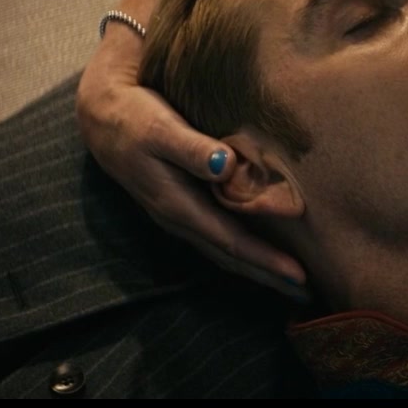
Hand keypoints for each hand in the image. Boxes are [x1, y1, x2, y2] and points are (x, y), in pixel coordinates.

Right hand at [76, 2, 307, 300]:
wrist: (100, 114)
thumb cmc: (133, 118)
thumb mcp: (161, 129)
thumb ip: (192, 149)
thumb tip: (225, 166)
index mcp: (178, 205)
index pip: (231, 242)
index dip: (265, 260)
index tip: (298, 275)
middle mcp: (179, 217)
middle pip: (230, 256)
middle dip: (268, 276)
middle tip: (306, 292)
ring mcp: (179, 214)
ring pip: (224, 250)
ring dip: (257, 268)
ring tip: (290, 280)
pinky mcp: (182, 204)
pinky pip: (218, 236)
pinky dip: (242, 250)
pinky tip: (261, 251)